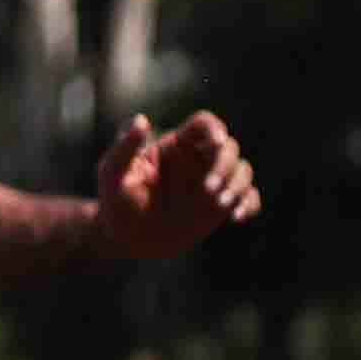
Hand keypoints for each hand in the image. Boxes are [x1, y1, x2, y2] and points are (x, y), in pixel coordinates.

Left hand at [92, 110, 259, 259]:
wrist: (124, 239)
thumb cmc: (114, 202)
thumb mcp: (112, 174)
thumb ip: (124, 148)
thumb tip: (141, 120)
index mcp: (176, 146)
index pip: (205, 124)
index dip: (215, 129)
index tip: (216, 144)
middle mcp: (198, 160)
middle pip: (229, 147)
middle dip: (225, 165)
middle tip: (209, 190)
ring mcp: (211, 183)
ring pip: (243, 171)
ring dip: (238, 185)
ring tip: (220, 205)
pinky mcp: (218, 207)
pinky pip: (247, 198)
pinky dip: (248, 204)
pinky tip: (235, 218)